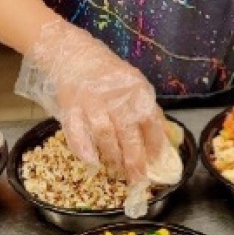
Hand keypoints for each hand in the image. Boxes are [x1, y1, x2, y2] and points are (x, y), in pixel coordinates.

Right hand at [15, 19, 167, 189]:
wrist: (73, 53)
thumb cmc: (107, 72)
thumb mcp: (133, 83)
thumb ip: (145, 107)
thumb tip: (162, 135)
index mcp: (135, 90)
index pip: (150, 120)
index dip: (155, 143)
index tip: (157, 162)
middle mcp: (115, 96)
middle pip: (128, 133)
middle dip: (135, 161)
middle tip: (138, 181)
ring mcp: (91, 102)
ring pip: (105, 136)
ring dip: (112, 157)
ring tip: (117, 171)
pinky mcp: (71, 107)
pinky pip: (77, 132)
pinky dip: (84, 149)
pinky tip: (92, 163)